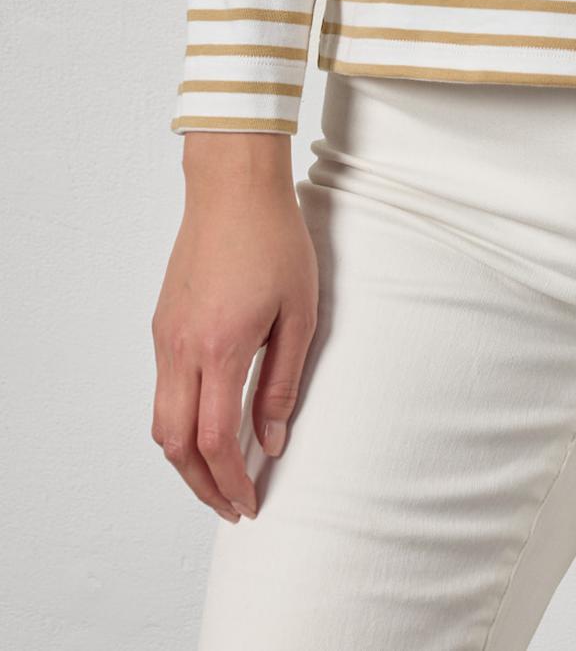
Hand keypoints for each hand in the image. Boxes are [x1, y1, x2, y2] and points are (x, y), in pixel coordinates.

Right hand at [151, 134, 318, 522]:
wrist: (233, 187)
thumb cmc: (274, 240)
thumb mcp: (298, 312)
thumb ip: (283, 380)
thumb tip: (271, 440)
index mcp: (219, 349)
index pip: (213, 442)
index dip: (230, 483)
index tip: (250, 503)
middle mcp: (181, 349)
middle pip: (175, 445)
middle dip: (201, 486)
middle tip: (231, 505)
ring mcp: (165, 337)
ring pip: (161, 421)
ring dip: (186, 458)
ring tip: (221, 474)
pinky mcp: (161, 324)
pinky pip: (163, 389)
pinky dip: (181, 421)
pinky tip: (209, 423)